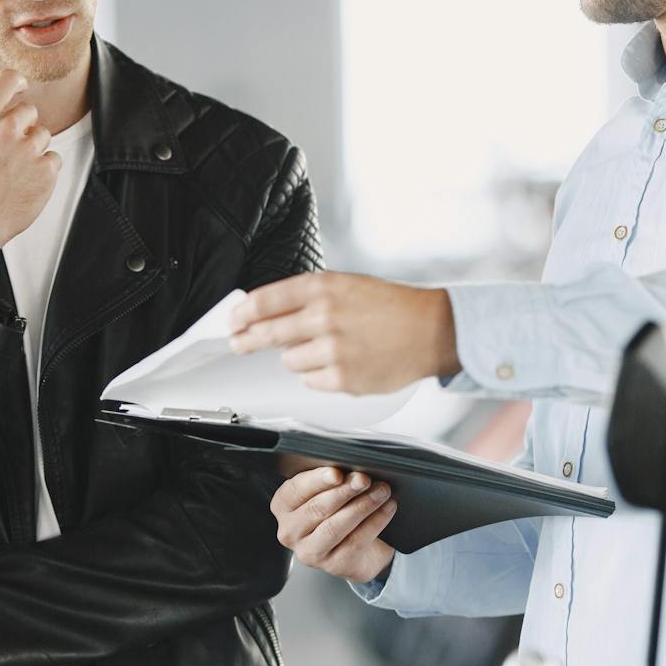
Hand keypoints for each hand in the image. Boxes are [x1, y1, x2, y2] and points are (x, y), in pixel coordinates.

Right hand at [0, 69, 61, 307]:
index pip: (8, 80)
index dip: (16, 82)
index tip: (17, 90)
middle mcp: (6, 131)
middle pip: (29, 110)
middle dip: (19, 124)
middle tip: (2, 150)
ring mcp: (28, 152)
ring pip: (43, 134)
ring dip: (32, 147)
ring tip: (9, 170)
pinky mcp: (46, 173)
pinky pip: (54, 158)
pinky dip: (43, 169)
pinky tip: (22, 183)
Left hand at [228, 271, 459, 393]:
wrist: (431, 330)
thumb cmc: (390, 306)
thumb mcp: (346, 285)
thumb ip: (307, 296)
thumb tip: (265, 311)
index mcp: (323, 288)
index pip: (264, 301)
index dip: (242, 313)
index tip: (234, 321)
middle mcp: (324, 317)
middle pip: (265, 333)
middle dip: (248, 340)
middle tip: (240, 343)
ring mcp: (333, 350)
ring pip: (289, 360)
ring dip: (298, 356)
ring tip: (328, 347)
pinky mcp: (343, 379)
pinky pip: (310, 380)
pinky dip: (319, 374)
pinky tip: (341, 362)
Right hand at [271, 467, 397, 583]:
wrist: (359, 549)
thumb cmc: (339, 513)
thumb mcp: (329, 492)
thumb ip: (333, 480)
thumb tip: (352, 469)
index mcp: (283, 507)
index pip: (295, 490)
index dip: (317, 480)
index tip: (337, 473)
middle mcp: (290, 531)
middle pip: (317, 508)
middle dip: (344, 491)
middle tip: (364, 479)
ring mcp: (310, 552)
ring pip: (335, 526)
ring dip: (362, 505)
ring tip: (381, 491)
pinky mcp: (333, 565)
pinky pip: (355, 541)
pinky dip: (375, 521)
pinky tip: (386, 508)